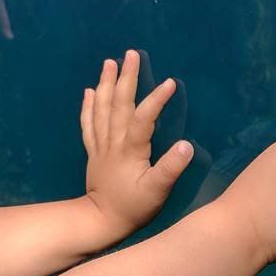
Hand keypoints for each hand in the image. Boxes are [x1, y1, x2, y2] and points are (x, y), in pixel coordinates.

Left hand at [82, 50, 193, 240]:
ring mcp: (101, 145)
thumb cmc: (133, 207)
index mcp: (131, 150)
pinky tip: (90, 90)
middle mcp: (113, 142)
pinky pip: (88, 123)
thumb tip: (186, 145)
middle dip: (126, 77)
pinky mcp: (94, 152)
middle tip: (131, 54)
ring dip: (106, 84)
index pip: (144, 118)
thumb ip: (171, 168)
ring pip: (102, 109)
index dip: (156, 99)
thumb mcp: (157, 191)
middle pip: (119, 104)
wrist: (101, 221)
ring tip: (109, 62)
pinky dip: (88, 106)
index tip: (170, 82)